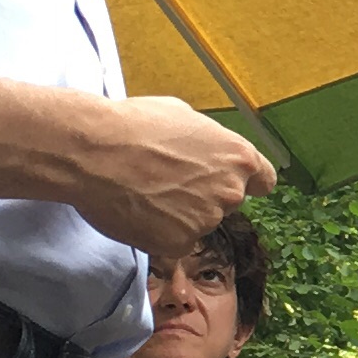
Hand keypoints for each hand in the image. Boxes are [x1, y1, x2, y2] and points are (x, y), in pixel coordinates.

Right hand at [76, 95, 276, 257]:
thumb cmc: (134, 125)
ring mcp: (206, 220)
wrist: (94, 152)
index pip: (263, 181)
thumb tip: (203, 147)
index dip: (245, 182)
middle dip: (204, 196)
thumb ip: (206, 139)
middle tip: (168, 183)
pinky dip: (160, 232)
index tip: (226, 181)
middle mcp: (230, 191)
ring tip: (146, 193)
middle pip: (227, 203)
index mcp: (238, 156)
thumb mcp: (182, 115)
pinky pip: (175, 241)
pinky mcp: (179, 243)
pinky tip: (138, 211)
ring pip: (199, 223)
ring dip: (180, 215)